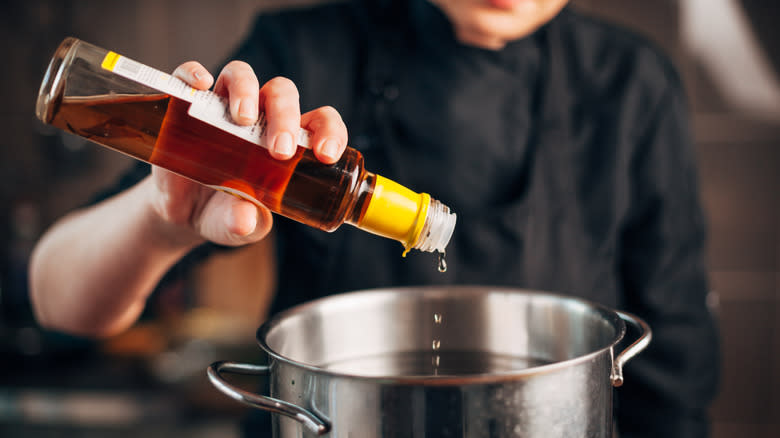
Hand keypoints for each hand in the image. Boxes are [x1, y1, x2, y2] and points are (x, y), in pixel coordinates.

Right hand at [148, 61, 348, 246]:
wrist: (183, 214)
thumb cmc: (227, 214)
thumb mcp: (240, 227)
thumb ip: (246, 224)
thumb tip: (243, 220)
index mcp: (289, 141)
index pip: (319, 121)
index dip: (330, 131)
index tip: (326, 155)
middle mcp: (261, 117)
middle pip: (282, 93)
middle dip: (285, 117)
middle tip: (280, 151)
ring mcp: (223, 108)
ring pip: (242, 75)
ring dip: (247, 90)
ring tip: (242, 120)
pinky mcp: (189, 106)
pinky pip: (190, 75)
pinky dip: (194, 73)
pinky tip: (201, 85)